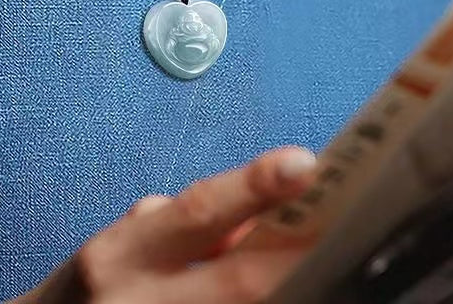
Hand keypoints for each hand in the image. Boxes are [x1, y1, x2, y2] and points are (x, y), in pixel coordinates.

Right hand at [10, 147, 316, 303]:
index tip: (306, 163)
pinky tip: (303, 286)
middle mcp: (136, 303)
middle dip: (299, 255)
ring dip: (297, 290)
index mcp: (121, 254)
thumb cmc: (98, 285)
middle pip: (238, 283)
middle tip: (354, 224)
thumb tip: (266, 215)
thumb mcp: (133, 242)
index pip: (198, 212)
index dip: (254, 187)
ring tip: (339, 260)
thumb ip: (194, 224)